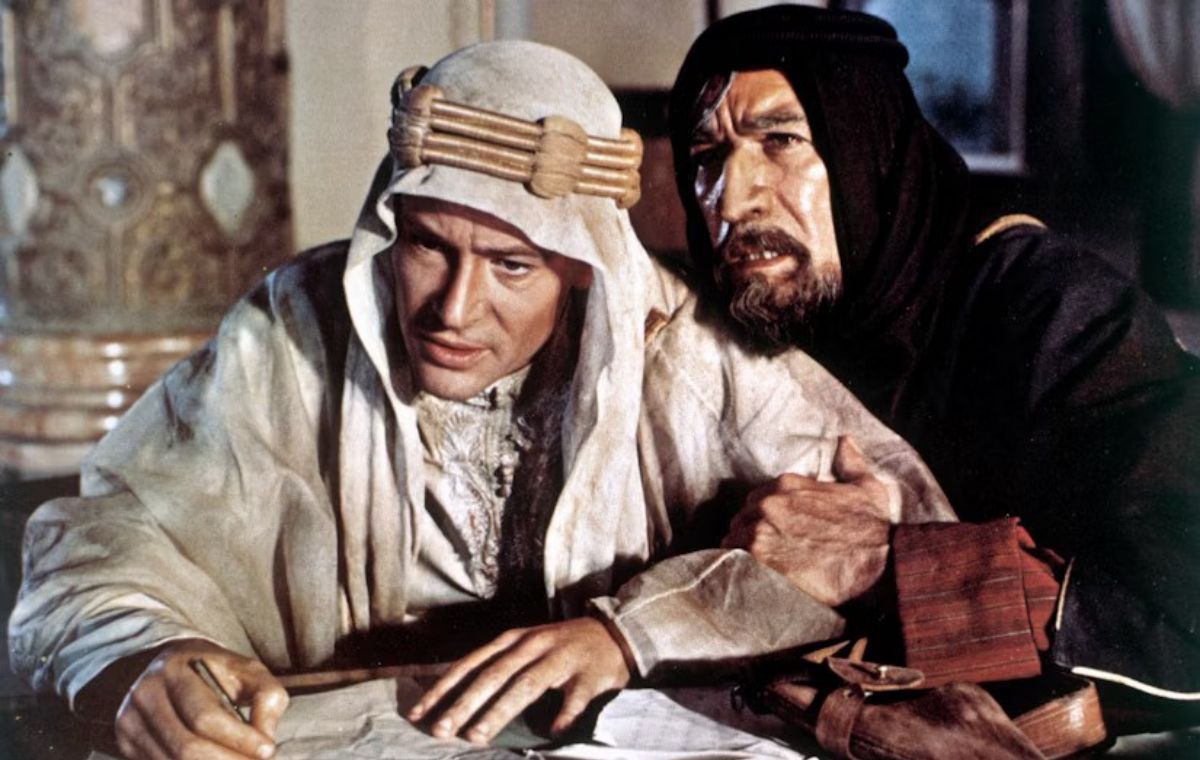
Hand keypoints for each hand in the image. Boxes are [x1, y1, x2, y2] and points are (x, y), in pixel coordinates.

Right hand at [114, 639, 287, 759]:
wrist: (168, 668)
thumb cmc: (216, 672)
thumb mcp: (247, 671)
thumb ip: (267, 698)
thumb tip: (265, 740)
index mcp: (176, 669)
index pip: (205, 715)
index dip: (239, 739)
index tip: (268, 750)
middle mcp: (146, 695)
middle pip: (186, 746)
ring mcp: (130, 721)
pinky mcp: (126, 742)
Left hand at [406, 617, 630, 744]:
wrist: (614, 634)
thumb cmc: (560, 646)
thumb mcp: (523, 646)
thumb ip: (493, 666)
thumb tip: (451, 695)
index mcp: (513, 639)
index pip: (471, 664)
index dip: (444, 688)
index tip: (419, 712)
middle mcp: (534, 645)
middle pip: (494, 675)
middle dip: (465, 703)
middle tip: (442, 729)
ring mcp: (562, 658)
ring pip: (527, 684)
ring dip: (500, 710)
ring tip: (478, 735)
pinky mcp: (590, 675)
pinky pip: (575, 697)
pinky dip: (563, 713)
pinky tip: (552, 731)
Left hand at [723, 436, 891, 606]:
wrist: (880, 565)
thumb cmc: (874, 529)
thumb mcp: (868, 488)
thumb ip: (851, 463)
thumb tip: (846, 441)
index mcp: (787, 484)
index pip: (757, 498)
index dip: (764, 516)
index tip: (775, 530)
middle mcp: (768, 503)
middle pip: (742, 517)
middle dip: (751, 532)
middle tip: (768, 551)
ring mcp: (761, 531)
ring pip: (734, 539)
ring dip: (743, 551)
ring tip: (759, 567)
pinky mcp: (759, 560)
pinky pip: (734, 561)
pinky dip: (740, 568)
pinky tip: (754, 577)